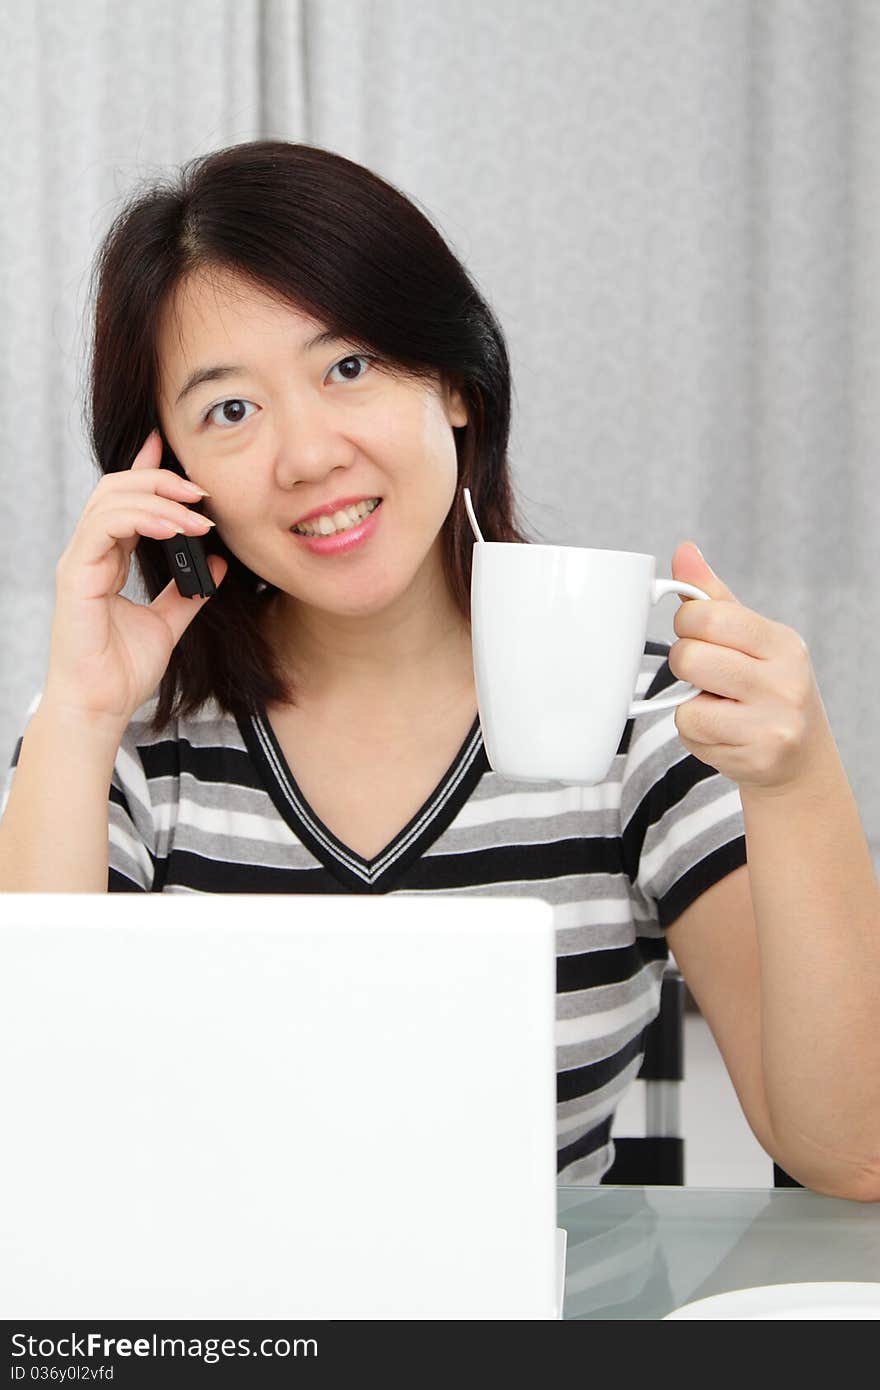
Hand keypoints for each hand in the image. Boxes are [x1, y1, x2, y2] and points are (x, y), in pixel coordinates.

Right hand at [45, 430, 226, 729]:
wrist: (101, 706)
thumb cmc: (123, 671)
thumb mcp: (168, 624)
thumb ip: (188, 592)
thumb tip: (215, 562)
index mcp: (106, 559)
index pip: (124, 501)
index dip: (146, 470)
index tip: (171, 447)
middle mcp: (89, 554)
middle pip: (116, 489)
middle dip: (161, 481)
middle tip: (201, 491)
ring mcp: (79, 562)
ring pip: (110, 500)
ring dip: (160, 501)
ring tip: (198, 515)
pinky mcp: (76, 575)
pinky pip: (105, 527)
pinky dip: (142, 519)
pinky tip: (174, 528)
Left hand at [667, 542, 829, 793]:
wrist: (799, 760)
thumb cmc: (767, 689)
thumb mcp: (751, 640)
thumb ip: (713, 597)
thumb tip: (684, 550)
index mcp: (782, 642)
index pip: (709, 616)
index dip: (687, 624)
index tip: (697, 635)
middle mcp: (785, 680)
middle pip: (690, 657)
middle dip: (685, 665)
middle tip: (705, 676)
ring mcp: (774, 721)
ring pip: (686, 700)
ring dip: (689, 702)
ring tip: (718, 705)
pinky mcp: (756, 755)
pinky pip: (691, 732)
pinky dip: (695, 733)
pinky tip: (722, 733)